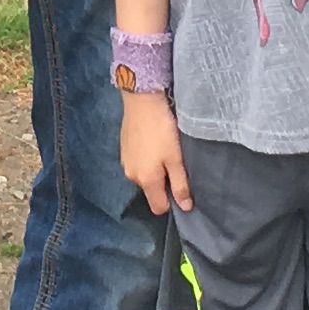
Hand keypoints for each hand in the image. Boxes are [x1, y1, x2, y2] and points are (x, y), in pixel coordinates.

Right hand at [121, 90, 191, 216]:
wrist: (141, 101)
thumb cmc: (162, 130)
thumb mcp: (176, 158)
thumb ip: (180, 184)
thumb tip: (186, 208)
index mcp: (146, 181)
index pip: (158, 208)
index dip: (172, 202)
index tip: (181, 186)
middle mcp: (132, 176)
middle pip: (151, 191)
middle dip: (163, 184)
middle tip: (175, 163)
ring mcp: (125, 163)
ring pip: (144, 176)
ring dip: (154, 170)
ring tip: (164, 151)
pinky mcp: (123, 150)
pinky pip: (137, 164)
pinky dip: (145, 159)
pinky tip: (153, 143)